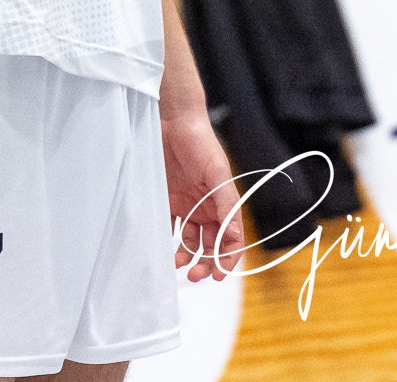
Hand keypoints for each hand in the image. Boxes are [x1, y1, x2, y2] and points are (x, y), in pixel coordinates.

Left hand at [161, 107, 246, 280]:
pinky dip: (165, 241)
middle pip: (210, 244)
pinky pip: (167, 227)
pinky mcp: (166, 201)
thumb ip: (226, 202)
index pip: (231, 238)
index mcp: (222, 202)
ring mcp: (185, 205)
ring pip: (189, 241)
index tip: (219, 274)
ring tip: (176, 264)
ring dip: (185, 256)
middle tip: (195, 275)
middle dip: (206, 262)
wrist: (171, 121)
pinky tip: (161, 249)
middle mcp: (205, 207)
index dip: (228, 258)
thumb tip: (235, 236)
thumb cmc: (200, 142)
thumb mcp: (217, 172)